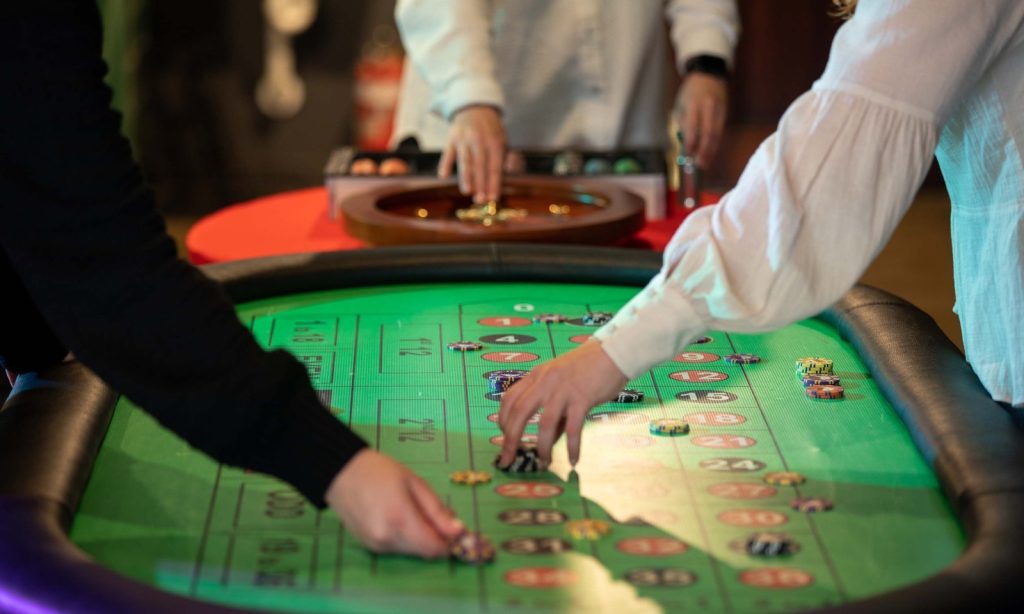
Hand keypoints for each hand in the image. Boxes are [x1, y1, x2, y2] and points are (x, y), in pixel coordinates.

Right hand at [326, 449, 463, 557]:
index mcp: (401, 520)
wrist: (341, 472)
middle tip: (432, 514)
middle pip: (423, 551)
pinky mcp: (368, 546)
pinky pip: (395, 548)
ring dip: (418, 538)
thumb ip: (437, 511)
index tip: (454, 530)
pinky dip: (403, 538)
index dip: (448, 542)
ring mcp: (376, 545)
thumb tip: (458, 532)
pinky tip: (395, 517)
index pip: (434, 548)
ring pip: (410, 551)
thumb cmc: (381, 471)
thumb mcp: (415, 483)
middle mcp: (387, 538)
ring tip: (410, 511)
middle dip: (434, 538)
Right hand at [438, 105, 505, 202]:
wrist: (475, 108)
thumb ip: (505, 158)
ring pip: (465, 161)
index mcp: (495, 142)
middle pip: (480, 166)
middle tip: (480, 200)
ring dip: (466, 177)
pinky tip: (443, 176)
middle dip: (481, 184)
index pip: (495, 167)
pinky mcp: (451, 137)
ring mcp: (464, 138)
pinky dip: (445, 164)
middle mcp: (480, 140)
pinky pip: (448, 152)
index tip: (493, 198)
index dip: (494, 183)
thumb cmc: (491, 130)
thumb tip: (509, 174)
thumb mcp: (503, 140)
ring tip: (467, 191)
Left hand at [498, 340, 626, 466]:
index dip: (503, 420)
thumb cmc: (587, 369)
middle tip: (508, 460)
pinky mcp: (583, 398)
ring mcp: (563, 390)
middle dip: (511, 440)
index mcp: (536, 376)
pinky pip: (573, 428)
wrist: (613, 353)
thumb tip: (548, 441)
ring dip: (542, 448)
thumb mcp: (560, 383)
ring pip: (544, 423)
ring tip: (545, 463)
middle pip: (519, 412)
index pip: (510, 399)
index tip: (504, 438)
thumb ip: (552, 410)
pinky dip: (573, 446)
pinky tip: (574, 460)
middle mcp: (545, 382)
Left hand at [676, 73, 727, 167]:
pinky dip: (714, 143)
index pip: (694, 128)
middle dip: (705, 151)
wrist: (708, 75)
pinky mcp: (725, 113)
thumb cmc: (690, 93)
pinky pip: (720, 131)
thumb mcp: (681, 106)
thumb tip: (686, 147)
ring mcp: (719, 109)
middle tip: (700, 165)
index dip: (692, 144)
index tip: (688, 155)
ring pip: (717, 134)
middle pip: (709, 133)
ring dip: (711, 150)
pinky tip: (710, 152)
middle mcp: (709, 107)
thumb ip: (683, 125)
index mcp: (694, 103)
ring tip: (705, 162)